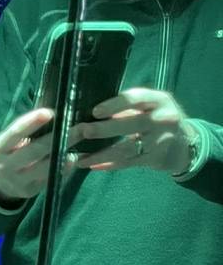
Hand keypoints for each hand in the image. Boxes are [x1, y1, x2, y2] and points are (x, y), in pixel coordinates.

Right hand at [0, 108, 75, 205]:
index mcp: (0, 147)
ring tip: (80, 141)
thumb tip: (55, 114)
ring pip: (44, 167)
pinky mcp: (29, 191)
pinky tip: (73, 158)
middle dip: (58, 138)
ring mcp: (17, 180)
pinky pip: (50, 178)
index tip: (50, 112)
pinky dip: (63, 167)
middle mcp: (6, 165)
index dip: (32, 122)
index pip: (16, 132)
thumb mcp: (10, 141)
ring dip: (64, 153)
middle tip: (80, 127)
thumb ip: (27, 131)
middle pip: (34, 151)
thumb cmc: (11, 152)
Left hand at [70, 88, 196, 175]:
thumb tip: (92, 113)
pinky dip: (109, 164)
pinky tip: (92, 165)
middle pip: (132, 124)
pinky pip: (128, 163)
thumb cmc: (157, 119)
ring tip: (80, 158)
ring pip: (127, 148)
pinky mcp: (154, 159)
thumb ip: (128, 107)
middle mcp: (163, 119)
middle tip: (83, 131)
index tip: (95, 111)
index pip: (136, 99)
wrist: (183, 144)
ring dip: (101, 154)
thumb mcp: (150, 106)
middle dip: (104, 129)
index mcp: (159, 100)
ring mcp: (160, 141)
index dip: (115, 104)